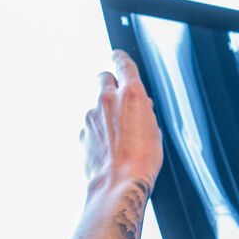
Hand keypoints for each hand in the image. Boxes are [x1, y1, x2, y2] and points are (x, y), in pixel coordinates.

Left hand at [82, 51, 163, 190]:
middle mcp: (108, 100)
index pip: (123, 64)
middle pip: (104, 78)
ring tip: (119, 135)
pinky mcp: (82, 132)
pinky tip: (109, 147)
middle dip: (111, 84)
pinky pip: (90, 125)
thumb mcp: (156, 131)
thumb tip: (141, 108)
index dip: (120, 57)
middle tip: (120, 98)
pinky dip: (98, 131)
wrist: (120, 183)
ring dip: (105, 112)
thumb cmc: (143, 161)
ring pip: (97, 104)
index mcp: (132, 95)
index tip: (117, 55)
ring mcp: (91, 116)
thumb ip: (145, 112)